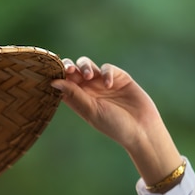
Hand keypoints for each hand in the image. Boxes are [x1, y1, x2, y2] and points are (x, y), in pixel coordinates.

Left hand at [51, 57, 182, 185]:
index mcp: (79, 100)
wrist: (141, 129)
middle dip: (69, 67)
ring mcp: (103, 83)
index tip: (54, 74)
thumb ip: (74, 94)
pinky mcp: (119, 77)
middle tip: (69, 70)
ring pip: (87, 65)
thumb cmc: (114, 125)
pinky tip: (109, 85)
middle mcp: (89, 90)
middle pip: (73, 71)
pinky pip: (107, 68)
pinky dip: (106, 73)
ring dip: (85, 66)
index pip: (63, 84)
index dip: (57, 76)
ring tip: (88, 76)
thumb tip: (53, 82)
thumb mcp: (91, 110)